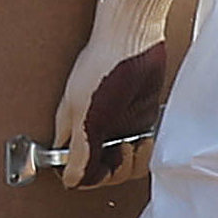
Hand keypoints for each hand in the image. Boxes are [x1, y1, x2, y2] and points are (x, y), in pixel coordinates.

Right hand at [52, 0, 179, 188]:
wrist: (133, 37)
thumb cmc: (104, 67)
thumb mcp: (89, 115)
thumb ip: (81, 152)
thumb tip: (71, 180)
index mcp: (71, 127)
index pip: (72, 167)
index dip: (86, 176)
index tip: (100, 170)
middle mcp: (92, 129)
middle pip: (100, 171)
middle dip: (114, 170)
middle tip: (121, 152)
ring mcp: (116, 125)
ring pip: (122, 164)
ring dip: (133, 162)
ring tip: (135, 144)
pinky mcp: (138, 119)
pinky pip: (141, 150)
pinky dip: (146, 152)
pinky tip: (147, 139)